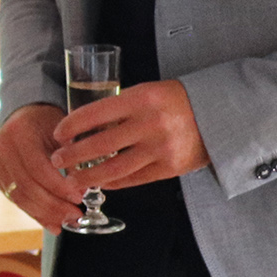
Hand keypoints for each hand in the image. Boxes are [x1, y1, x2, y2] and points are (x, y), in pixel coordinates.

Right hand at [0, 104, 86, 230]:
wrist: (26, 116)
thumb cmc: (49, 123)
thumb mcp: (64, 132)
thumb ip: (70, 157)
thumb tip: (80, 190)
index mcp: (19, 132)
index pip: (38, 168)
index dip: (58, 187)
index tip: (79, 198)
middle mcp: (0, 146)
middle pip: (26, 185)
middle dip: (53, 205)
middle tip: (75, 215)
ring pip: (18, 196)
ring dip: (44, 213)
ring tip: (65, 222)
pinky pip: (14, 198)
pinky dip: (34, 212)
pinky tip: (51, 222)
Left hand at [53, 79, 209, 189]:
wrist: (219, 114)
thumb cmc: (175, 101)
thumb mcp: (147, 94)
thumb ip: (120, 108)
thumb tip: (83, 128)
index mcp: (142, 98)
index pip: (95, 113)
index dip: (72, 126)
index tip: (58, 134)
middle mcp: (150, 123)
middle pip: (100, 144)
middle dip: (73, 155)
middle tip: (57, 160)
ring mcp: (161, 148)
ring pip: (115, 168)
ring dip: (88, 176)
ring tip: (72, 180)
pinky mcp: (170, 168)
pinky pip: (134, 179)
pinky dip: (114, 183)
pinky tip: (100, 183)